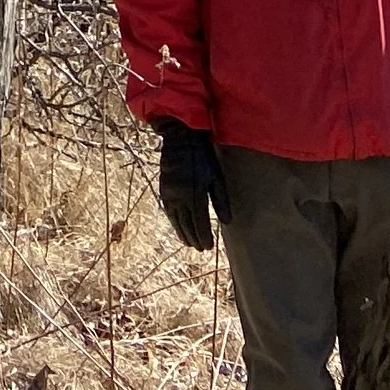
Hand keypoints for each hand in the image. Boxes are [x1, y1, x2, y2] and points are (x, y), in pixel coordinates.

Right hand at [155, 120, 230, 250]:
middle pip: (187, 226)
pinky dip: (174, 224)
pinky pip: (169, 213)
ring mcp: (170, 195)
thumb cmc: (203, 157)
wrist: (180, 139)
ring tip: (190, 244)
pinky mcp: (163, 191)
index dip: (204, 238)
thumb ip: (221, 201)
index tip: (209, 247)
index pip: (200, 224)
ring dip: (183, 234)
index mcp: (195, 195)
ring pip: (176, 222)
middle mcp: (180, 197)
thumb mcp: (216, 177)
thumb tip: (226, 222)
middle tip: (201, 249)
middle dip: (194, 239)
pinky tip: (179, 229)